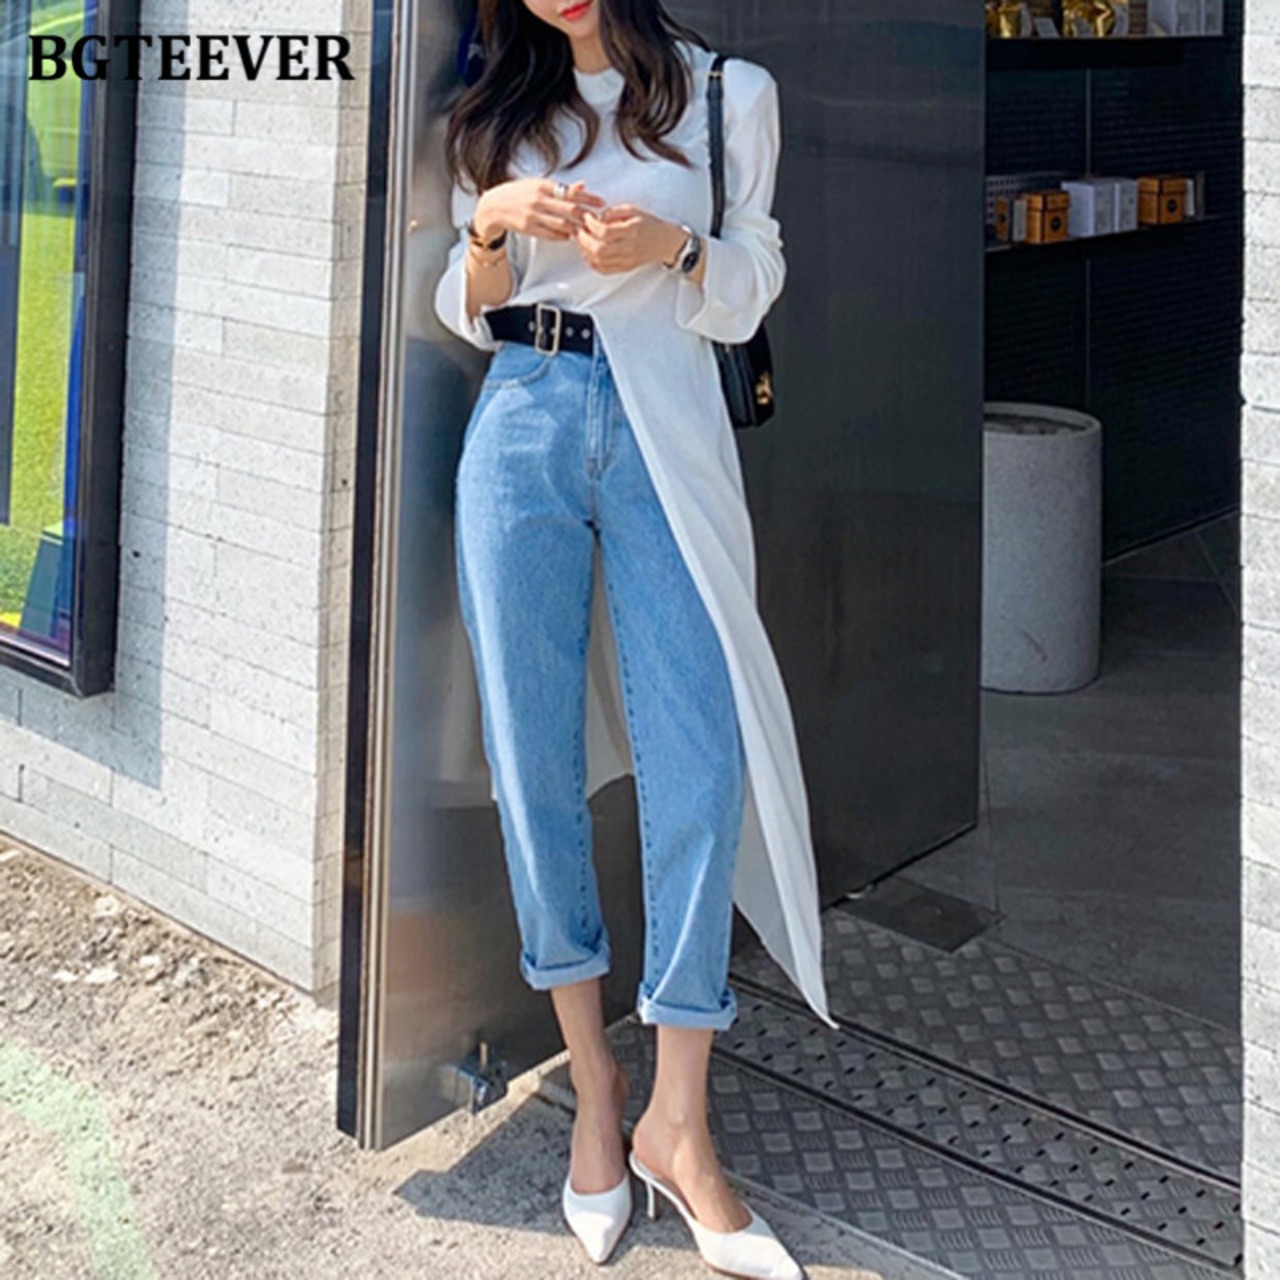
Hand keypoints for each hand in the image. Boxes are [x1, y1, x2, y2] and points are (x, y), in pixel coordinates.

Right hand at [474, 178, 605, 241]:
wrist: (494, 206)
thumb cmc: (519, 194)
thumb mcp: (538, 184)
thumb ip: (561, 187)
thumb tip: (583, 185)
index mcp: (543, 185)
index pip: (572, 191)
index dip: (589, 198)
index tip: (602, 203)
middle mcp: (539, 199)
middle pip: (570, 209)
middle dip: (586, 215)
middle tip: (597, 220)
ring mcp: (534, 215)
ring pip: (563, 224)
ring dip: (576, 228)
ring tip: (585, 230)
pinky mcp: (529, 228)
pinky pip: (551, 234)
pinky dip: (563, 236)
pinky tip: (570, 236)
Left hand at [575, 203, 686, 273]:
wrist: (665, 242)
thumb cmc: (650, 224)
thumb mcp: (634, 210)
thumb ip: (614, 212)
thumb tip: (596, 218)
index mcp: (632, 230)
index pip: (605, 232)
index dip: (591, 225)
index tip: (587, 217)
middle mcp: (629, 247)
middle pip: (599, 249)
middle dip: (584, 239)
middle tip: (580, 230)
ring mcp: (627, 260)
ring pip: (599, 261)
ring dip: (585, 251)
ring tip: (582, 240)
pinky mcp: (625, 268)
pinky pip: (603, 270)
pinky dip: (591, 262)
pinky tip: (588, 253)